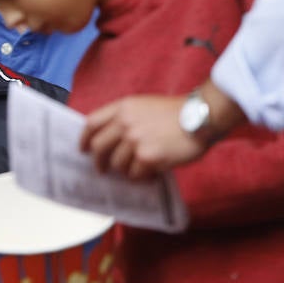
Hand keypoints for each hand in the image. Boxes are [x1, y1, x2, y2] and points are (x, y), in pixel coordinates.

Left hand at [79, 95, 206, 178]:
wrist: (200, 116)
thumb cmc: (177, 112)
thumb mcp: (144, 105)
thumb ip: (125, 117)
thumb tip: (110, 139)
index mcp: (123, 108)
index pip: (91, 124)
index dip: (84, 139)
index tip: (83, 149)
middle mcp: (125, 123)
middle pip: (98, 147)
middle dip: (98, 162)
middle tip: (102, 169)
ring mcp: (135, 140)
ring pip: (117, 165)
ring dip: (126, 170)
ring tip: (139, 168)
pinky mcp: (147, 157)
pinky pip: (135, 175)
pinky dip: (141, 177)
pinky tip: (151, 173)